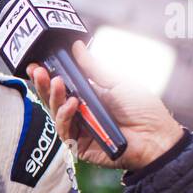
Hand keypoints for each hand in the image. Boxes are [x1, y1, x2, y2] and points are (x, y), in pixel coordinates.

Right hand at [27, 40, 182, 170]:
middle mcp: (81, 112)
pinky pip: (65, 129)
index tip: (36, 63)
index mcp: (89, 96)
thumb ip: (93, 68)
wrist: (156, 136)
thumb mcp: (117, 81)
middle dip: (43, 84)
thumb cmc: (143, 109)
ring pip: (56, 112)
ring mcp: (79, 129)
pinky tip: (73, 104)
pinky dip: (65, 115)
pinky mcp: (79, 145)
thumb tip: (77, 47)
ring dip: (54, 96)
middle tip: (37, 70)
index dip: (48, 75)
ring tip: (56, 82)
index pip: (63, 84)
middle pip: (54, 98)